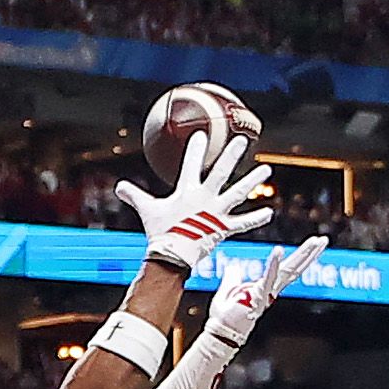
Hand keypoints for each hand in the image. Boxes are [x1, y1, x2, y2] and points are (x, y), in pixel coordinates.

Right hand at [118, 129, 274, 273]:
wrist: (172, 254)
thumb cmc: (160, 231)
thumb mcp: (147, 210)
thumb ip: (134, 195)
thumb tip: (119, 186)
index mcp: (187, 191)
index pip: (191, 164)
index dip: (196, 149)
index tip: (202, 134)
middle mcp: (206, 198)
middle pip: (221, 172)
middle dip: (231, 154)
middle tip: (242, 140)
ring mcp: (217, 212)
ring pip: (238, 193)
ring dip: (253, 181)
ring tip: (265, 169)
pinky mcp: (224, 228)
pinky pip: (243, 223)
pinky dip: (256, 218)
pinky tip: (269, 211)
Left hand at [201, 235, 327, 352]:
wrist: (222, 332)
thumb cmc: (226, 315)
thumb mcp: (229, 290)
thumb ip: (233, 278)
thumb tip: (234, 266)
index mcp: (266, 287)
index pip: (287, 269)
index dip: (299, 257)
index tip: (310, 244)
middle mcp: (271, 290)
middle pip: (295, 268)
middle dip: (309, 254)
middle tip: (323, 239)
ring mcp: (267, 293)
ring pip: (289, 271)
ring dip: (303, 255)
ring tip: (315, 242)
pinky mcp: (258, 296)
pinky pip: (267, 277)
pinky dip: (273, 264)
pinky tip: (279, 250)